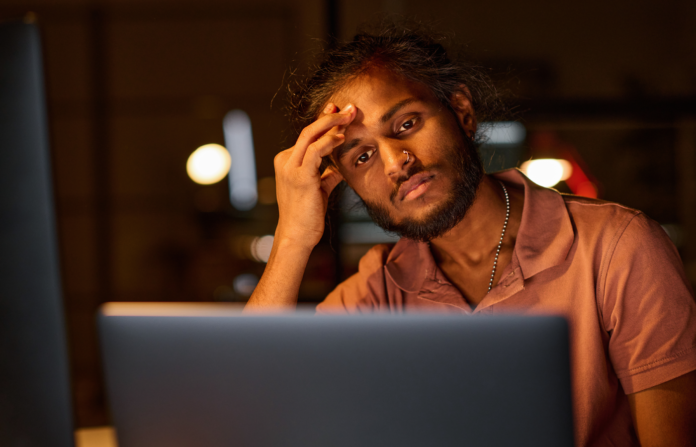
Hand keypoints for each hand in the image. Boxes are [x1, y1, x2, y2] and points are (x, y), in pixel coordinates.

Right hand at [273, 103, 355, 248]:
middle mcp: (285, 161)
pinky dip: (328, 142)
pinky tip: (341, 137)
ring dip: (331, 123)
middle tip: (349, 107)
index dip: (325, 121)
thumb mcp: (320, 188)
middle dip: (330, 116)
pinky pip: (314, 152)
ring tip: (349, 116)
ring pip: (310, 136)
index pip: (308, 136)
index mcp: (287, 161)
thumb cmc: (308, 214)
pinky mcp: (299, 177)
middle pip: (309, 130)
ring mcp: (289, 168)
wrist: (297, 235)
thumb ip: (328, 174)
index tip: (340, 111)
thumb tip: (341, 166)